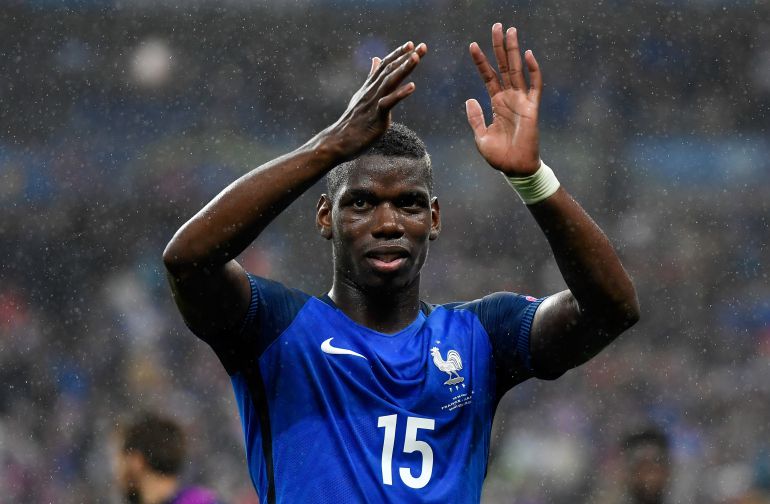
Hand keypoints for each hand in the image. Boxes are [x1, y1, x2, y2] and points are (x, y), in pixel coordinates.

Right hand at [324, 41, 427, 161]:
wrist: (338, 141)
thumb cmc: (352, 122)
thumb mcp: (362, 95)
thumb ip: (371, 78)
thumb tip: (376, 59)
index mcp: (370, 87)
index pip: (385, 66)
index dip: (398, 54)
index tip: (412, 44)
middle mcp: (371, 91)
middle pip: (390, 70)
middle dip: (407, 57)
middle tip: (423, 46)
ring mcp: (373, 103)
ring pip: (390, 82)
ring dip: (404, 69)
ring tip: (416, 58)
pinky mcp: (375, 117)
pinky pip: (388, 103)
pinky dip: (400, 94)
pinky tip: (412, 86)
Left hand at [466, 23, 542, 175]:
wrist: (515, 169)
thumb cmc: (499, 156)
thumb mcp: (480, 137)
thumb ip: (475, 118)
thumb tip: (469, 99)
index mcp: (497, 103)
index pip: (488, 76)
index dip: (481, 61)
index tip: (472, 45)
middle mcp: (509, 98)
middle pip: (504, 66)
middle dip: (499, 47)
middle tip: (497, 26)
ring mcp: (521, 101)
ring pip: (518, 70)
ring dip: (514, 50)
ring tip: (510, 31)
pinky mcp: (532, 108)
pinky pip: (534, 85)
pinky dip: (533, 70)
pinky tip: (528, 55)